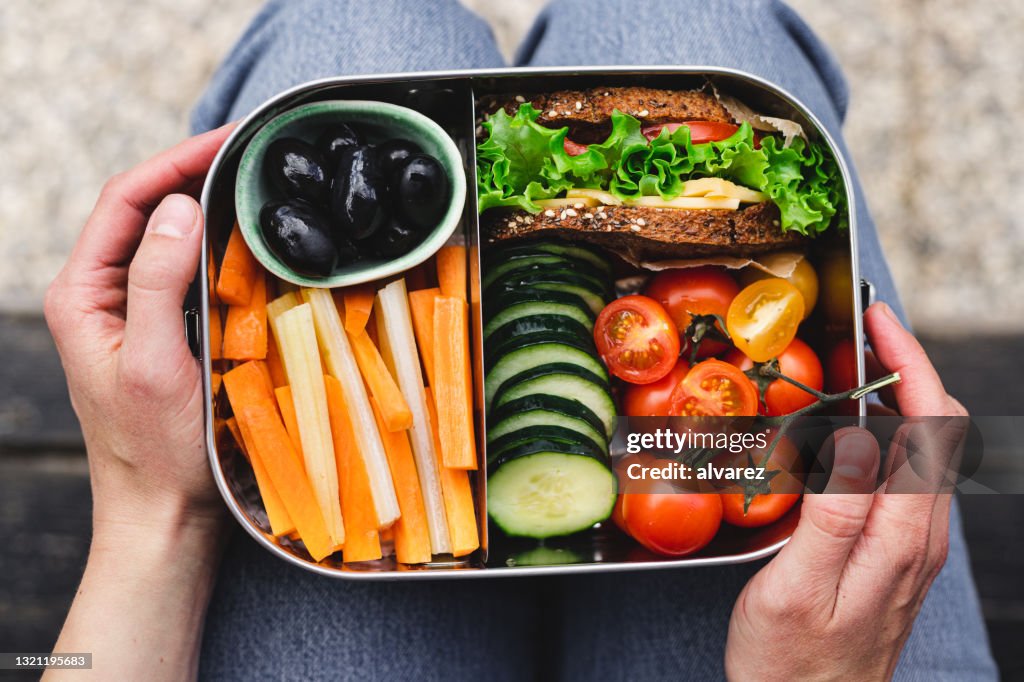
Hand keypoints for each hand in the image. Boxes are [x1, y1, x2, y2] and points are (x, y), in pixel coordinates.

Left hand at [45, 124, 234, 680]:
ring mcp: (132, 314)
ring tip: (257, 186)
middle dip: (195, 175)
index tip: (230, 140)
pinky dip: (219, 250)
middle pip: (144, 211)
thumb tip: (179, 207)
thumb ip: (156, 282)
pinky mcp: (162, 332)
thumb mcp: (157, 364)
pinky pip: (187, 274)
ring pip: (167, 240)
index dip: (174, 162)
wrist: (165, 514)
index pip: (124, 202)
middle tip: (254, 155)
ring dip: (209, 209)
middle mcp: (101, 296)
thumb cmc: (157, 452)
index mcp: (82, 295)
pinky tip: (252, 243)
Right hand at [724, 302, 965, 680]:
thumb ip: (832, 516)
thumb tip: (853, 440)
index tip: (879, 321)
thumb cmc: (794, 666)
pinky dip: (882, 436)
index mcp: (901, 537)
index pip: (928, 428)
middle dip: (908, 368)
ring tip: (849, 371)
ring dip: (896, 399)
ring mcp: (910, 546)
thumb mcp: (796, 590)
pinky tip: (843, 434)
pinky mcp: (892, 554)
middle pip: (937, 430)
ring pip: (923, 451)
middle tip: (862, 334)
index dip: (909, 365)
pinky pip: (902, 476)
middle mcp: (919, 536)